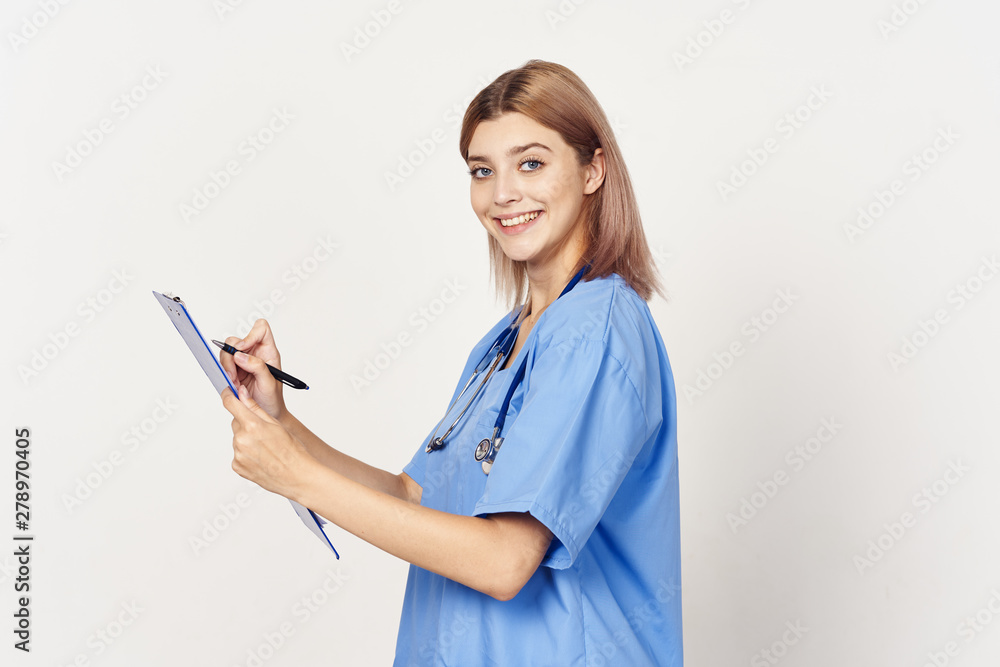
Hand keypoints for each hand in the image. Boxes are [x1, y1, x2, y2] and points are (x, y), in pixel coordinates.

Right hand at [218, 318, 287, 421]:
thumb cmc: (273, 398)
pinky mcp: (234, 370)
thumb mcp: (269, 383)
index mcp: (268, 352)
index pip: (261, 329)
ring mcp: (243, 361)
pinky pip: (223, 365)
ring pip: (227, 352)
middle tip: (233, 374)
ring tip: (235, 382)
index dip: (250, 334)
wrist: (267, 413)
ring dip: (227, 367)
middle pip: (237, 340)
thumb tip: (239, 355)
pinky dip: (224, 373)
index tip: (243, 348)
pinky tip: (233, 384)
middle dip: (231, 355)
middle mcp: (255, 353)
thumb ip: (257, 367)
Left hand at [222, 384, 317, 499]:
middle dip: (246, 423)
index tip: (229, 392)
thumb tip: (242, 394)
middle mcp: (241, 439)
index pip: (230, 403)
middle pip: (236, 423)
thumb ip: (255, 408)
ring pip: (238, 439)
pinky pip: (238, 454)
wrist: (297, 476)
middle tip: (264, 433)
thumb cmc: (292, 451)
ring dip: (247, 440)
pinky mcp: (237, 466)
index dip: (228, 395)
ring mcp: (238, 454)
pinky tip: (261, 457)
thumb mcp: (276, 424)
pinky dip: (247, 454)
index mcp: (252, 425)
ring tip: (266, 449)